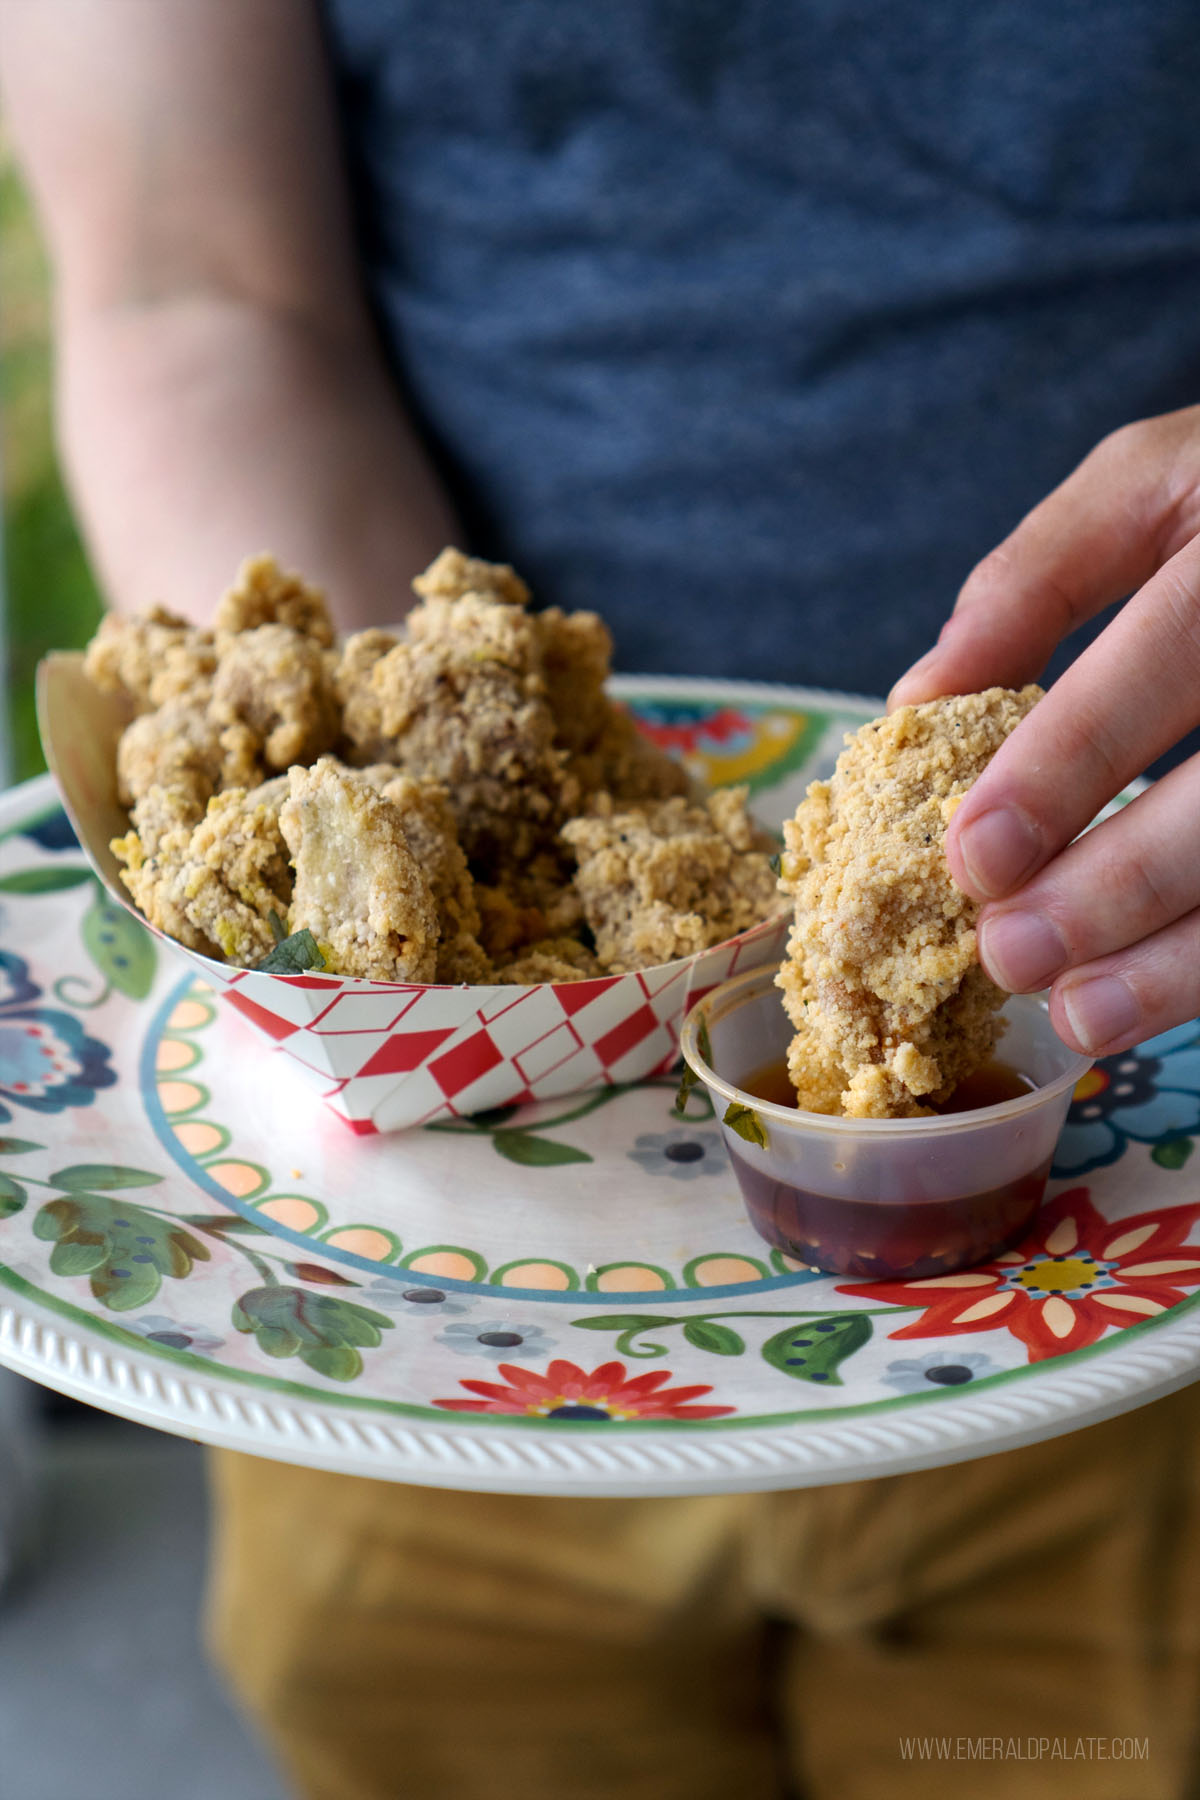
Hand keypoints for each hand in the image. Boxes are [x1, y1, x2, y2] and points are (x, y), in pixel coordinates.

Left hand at [889, 405, 1199, 1058]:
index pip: (1170, 656)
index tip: (974, 854)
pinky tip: (1154, 997)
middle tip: (1010, 954)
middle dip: (1122, 885)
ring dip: (1184, 961)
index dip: (1073, 760)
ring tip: (1078, 1016)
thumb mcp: (1152, 482)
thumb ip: (1035, 578)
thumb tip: (917, 702)